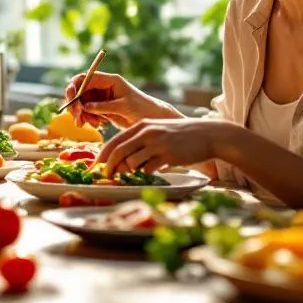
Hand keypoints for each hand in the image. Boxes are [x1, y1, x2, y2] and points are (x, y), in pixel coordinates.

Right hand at [64, 71, 175, 128]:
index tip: (71, 98)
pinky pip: (88, 112)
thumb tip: (85, 107)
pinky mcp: (102, 109)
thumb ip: (104, 106)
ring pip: (82, 103)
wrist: (152, 118)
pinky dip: (88, 119)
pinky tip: (96, 124)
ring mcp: (102, 98)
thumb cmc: (142, 108)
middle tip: (77, 116)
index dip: (75, 86)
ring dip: (82, 114)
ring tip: (89, 124)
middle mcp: (103, 87)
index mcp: (109, 80)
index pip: (86, 78)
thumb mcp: (123, 106)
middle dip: (76, 104)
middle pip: (80, 91)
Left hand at [97, 118, 234, 175]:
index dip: (102, 155)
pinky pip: (148, 169)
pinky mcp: (168, 156)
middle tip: (107, 176)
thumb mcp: (157, 131)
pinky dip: (145, 174)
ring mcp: (158, 144)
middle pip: (119, 152)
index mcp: (141, 125)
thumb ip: (139, 141)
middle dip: (110, 167)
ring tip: (135, 173)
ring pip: (132, 162)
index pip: (115, 141)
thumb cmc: (179, 135)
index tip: (96, 166)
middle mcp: (147, 132)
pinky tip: (151, 171)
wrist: (206, 134)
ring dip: (130, 172)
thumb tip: (121, 162)